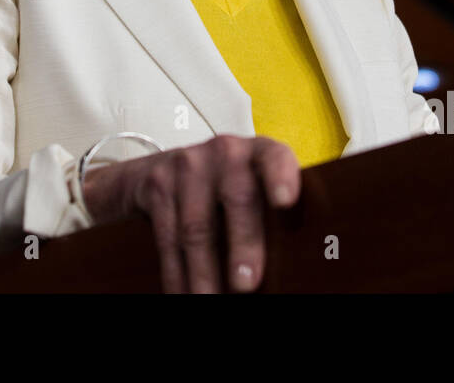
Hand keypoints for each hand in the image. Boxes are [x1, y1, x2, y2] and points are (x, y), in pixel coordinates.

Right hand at [79, 134, 299, 292]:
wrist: (169, 167)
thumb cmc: (231, 188)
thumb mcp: (256, 187)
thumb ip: (275, 215)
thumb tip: (295, 267)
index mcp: (260, 153)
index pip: (275, 158)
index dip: (281, 177)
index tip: (286, 202)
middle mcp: (225, 152)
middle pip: (237, 198)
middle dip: (244, 244)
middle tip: (247, 284)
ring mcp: (188, 165)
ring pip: (196, 226)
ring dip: (205, 272)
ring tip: (211, 301)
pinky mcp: (158, 185)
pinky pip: (167, 237)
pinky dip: (176, 274)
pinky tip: (184, 296)